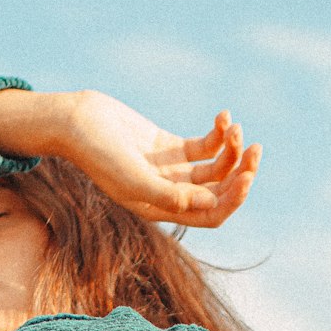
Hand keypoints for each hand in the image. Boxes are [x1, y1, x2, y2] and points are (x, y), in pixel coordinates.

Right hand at [58, 90, 259, 227]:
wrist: (75, 122)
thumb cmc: (98, 152)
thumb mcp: (132, 177)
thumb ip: (169, 194)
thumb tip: (209, 203)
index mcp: (161, 209)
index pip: (209, 215)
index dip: (232, 199)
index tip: (246, 175)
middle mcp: (168, 194)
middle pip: (218, 193)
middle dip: (240, 173)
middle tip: (255, 149)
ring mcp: (170, 170)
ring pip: (215, 169)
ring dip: (231, 149)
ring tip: (234, 126)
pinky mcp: (168, 146)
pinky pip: (204, 146)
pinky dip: (218, 134)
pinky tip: (223, 116)